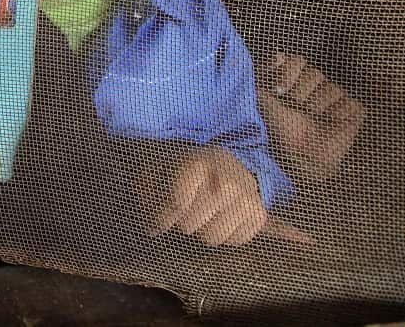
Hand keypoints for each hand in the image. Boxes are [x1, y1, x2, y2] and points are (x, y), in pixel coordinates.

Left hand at [149, 148, 266, 246]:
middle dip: (180, 222)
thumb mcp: (161, 169)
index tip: (154, 225)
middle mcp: (225, 181)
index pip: (175, 203)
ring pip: (211, 237)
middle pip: (189, 224)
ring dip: (201, 230)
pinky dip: (224, 235)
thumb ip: (146, 188)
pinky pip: (234, 241)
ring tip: (202, 215)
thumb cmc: (188, 171)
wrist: (227, 163)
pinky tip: (220, 219)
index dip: (160, 219)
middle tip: (183, 213)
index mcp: (197, 165)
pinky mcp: (258, 214)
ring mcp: (245, 198)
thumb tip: (151, 224)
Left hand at [260, 52, 364, 176]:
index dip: (289, 74)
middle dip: (301, 94)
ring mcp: (335, 97)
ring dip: (318, 106)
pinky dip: (340, 114)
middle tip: (295, 109)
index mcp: (294, 78)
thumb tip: (279, 55)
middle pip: (315, 73)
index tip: (279, 91)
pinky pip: (351, 103)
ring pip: (332, 88)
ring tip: (311, 119)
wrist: (297, 156)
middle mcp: (315, 85)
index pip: (297, 61)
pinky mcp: (353, 111)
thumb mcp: (263, 102)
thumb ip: (265, 77)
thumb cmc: (279, 129)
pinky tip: (331, 123)